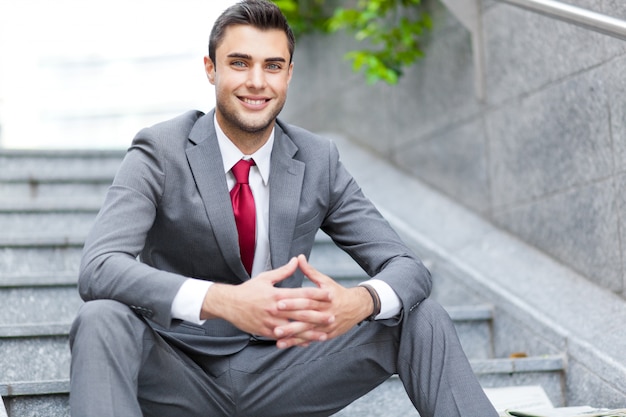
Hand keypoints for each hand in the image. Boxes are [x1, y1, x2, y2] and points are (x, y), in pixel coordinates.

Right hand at [200, 257, 333, 341]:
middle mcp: (275, 309)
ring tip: (324, 334)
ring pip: (294, 328)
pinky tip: (307, 342)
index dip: (317, 295)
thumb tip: (297, 260)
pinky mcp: (266, 332)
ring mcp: (271, 322)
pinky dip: (296, 340)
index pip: (301, 294)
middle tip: (333, 316)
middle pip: (301, 313)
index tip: (330, 294)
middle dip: (318, 315)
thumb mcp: (265, 277)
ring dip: (310, 332)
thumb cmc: (248, 290)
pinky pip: (284, 337)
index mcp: (277, 294)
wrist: (228, 304)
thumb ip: (284, 271)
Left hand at [272, 255, 373, 348]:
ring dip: (292, 334)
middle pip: (306, 316)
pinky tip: (285, 344)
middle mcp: (326, 311)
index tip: (278, 301)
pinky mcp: (327, 335)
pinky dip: (298, 342)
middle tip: (274, 320)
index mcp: (325, 297)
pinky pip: (311, 339)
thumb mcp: (325, 280)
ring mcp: (327, 325)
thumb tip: (299, 257)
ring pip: (307, 331)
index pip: (307, 299)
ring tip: (277, 336)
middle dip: (290, 318)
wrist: (358, 307)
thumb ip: (310, 271)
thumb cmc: (337, 292)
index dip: (293, 300)